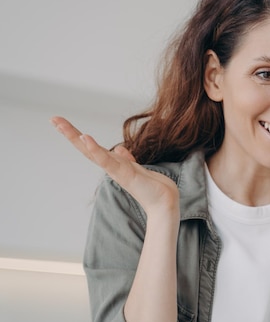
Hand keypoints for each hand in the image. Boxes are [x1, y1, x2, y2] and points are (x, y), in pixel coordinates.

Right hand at [51, 116, 178, 214]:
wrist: (164, 202)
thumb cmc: (152, 187)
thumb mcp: (137, 168)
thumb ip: (127, 159)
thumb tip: (120, 149)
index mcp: (114, 164)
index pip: (92, 147)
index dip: (78, 136)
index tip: (63, 122)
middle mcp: (111, 167)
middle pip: (86, 148)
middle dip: (70, 134)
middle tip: (53, 119)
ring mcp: (116, 170)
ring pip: (92, 152)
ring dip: (77, 138)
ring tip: (61, 125)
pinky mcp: (124, 174)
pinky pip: (106, 160)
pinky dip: (95, 150)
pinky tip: (86, 138)